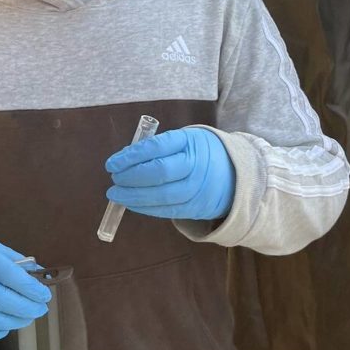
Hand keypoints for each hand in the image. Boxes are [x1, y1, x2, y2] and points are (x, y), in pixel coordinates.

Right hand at [0, 231, 51, 344]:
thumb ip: (13, 260)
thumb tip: (40, 274)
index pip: (13, 277)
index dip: (33, 290)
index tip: (45, 296)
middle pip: (3, 301)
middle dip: (28, 308)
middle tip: (40, 310)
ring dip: (13, 322)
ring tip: (25, 319)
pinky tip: (3, 329)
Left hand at [105, 126, 235, 221]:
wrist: (236, 174)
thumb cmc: (200, 153)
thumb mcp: (185, 140)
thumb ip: (158, 147)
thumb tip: (124, 159)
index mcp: (190, 141)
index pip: (156, 148)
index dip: (131, 157)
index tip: (112, 163)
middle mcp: (195, 165)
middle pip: (158, 172)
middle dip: (130, 177)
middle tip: (114, 178)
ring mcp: (197, 188)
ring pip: (161, 195)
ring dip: (133, 196)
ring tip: (116, 194)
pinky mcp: (195, 208)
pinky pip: (166, 210)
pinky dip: (145, 207)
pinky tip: (131, 203)